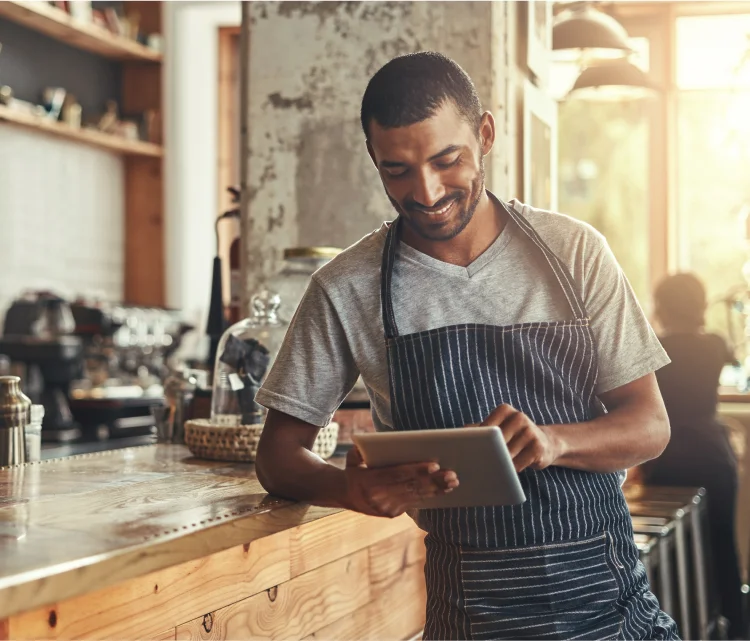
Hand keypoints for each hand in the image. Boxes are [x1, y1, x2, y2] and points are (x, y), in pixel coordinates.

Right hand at [341, 445, 458, 517]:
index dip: (417, 470)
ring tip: (453, 482)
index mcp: (369, 482)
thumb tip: (368, 445)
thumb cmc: (354, 470)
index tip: (435, 465)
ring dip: (436, 489)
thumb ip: (358, 452)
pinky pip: (414, 502)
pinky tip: (443, 489)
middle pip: (411, 487)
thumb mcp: (351, 458)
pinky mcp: (393, 513)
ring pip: (416, 496)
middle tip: (452, 474)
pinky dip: (430, 495)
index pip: (397, 474)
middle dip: (433, 481)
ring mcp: (386, 508)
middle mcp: (379, 498)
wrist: (345, 495)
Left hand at [477, 404, 558, 472]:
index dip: (477, 441)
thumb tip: (458, 433)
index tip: (469, 453)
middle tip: (477, 465)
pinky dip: (511, 469)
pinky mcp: (539, 447)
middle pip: (496, 440)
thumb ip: (479, 429)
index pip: (486, 426)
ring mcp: (530, 431)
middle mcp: (518, 417)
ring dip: (499, 464)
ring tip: (492, 469)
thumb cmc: (514, 436)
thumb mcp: (498, 428)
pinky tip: (509, 471)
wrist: (546, 442)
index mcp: (505, 410)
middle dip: (487, 454)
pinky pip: (519, 463)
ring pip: (507, 453)